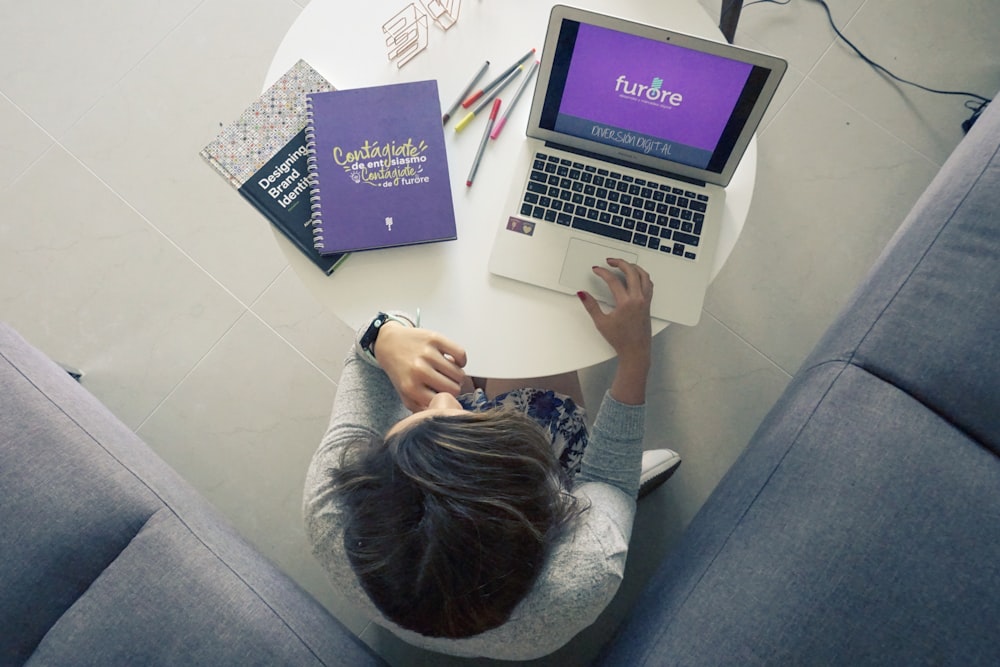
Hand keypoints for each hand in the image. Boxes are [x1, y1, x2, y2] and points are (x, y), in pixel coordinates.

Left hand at [374, 324, 468, 411]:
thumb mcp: (404, 394)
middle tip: (447, 383)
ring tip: (449, 373)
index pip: (443, 401)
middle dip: (453, 387)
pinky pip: (460, 354)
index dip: (446, 399)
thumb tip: (440, 414)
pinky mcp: (434, 338)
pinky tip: (454, 361)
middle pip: (454, 388)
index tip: (444, 395)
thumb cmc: (400, 369)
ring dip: (457, 374)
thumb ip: (419, 408)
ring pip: (459, 373)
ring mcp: (427, 353)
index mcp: (411, 387)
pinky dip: (461, 360)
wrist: (388, 342)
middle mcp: (418, 370)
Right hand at [577, 258, 652, 403]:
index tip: (596, 269)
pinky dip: (642, 276)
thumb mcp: (601, 323)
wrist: (635, 350)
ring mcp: (645, 300)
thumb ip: (591, 306)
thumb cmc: (620, 340)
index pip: (613, 280)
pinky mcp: (648, 304)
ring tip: (624, 264)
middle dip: (619, 262)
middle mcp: (638, 299)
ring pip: (644, 275)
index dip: (603, 272)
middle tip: (610, 261)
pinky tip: (636, 276)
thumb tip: (582, 294)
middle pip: (631, 272)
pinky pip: (648, 284)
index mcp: (626, 303)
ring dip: (633, 267)